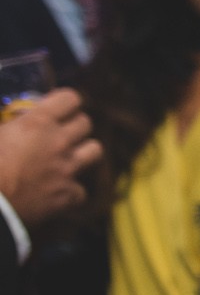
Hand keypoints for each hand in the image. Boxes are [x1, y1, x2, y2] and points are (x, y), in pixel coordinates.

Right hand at [0, 88, 101, 230]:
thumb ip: (8, 122)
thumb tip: (14, 119)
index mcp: (37, 123)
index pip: (70, 99)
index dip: (64, 102)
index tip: (55, 108)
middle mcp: (58, 142)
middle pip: (85, 123)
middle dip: (73, 125)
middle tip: (58, 132)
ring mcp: (67, 169)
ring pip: (95, 150)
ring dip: (82, 151)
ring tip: (67, 157)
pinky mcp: (68, 195)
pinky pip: (80, 189)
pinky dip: (70, 191)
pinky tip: (56, 191)